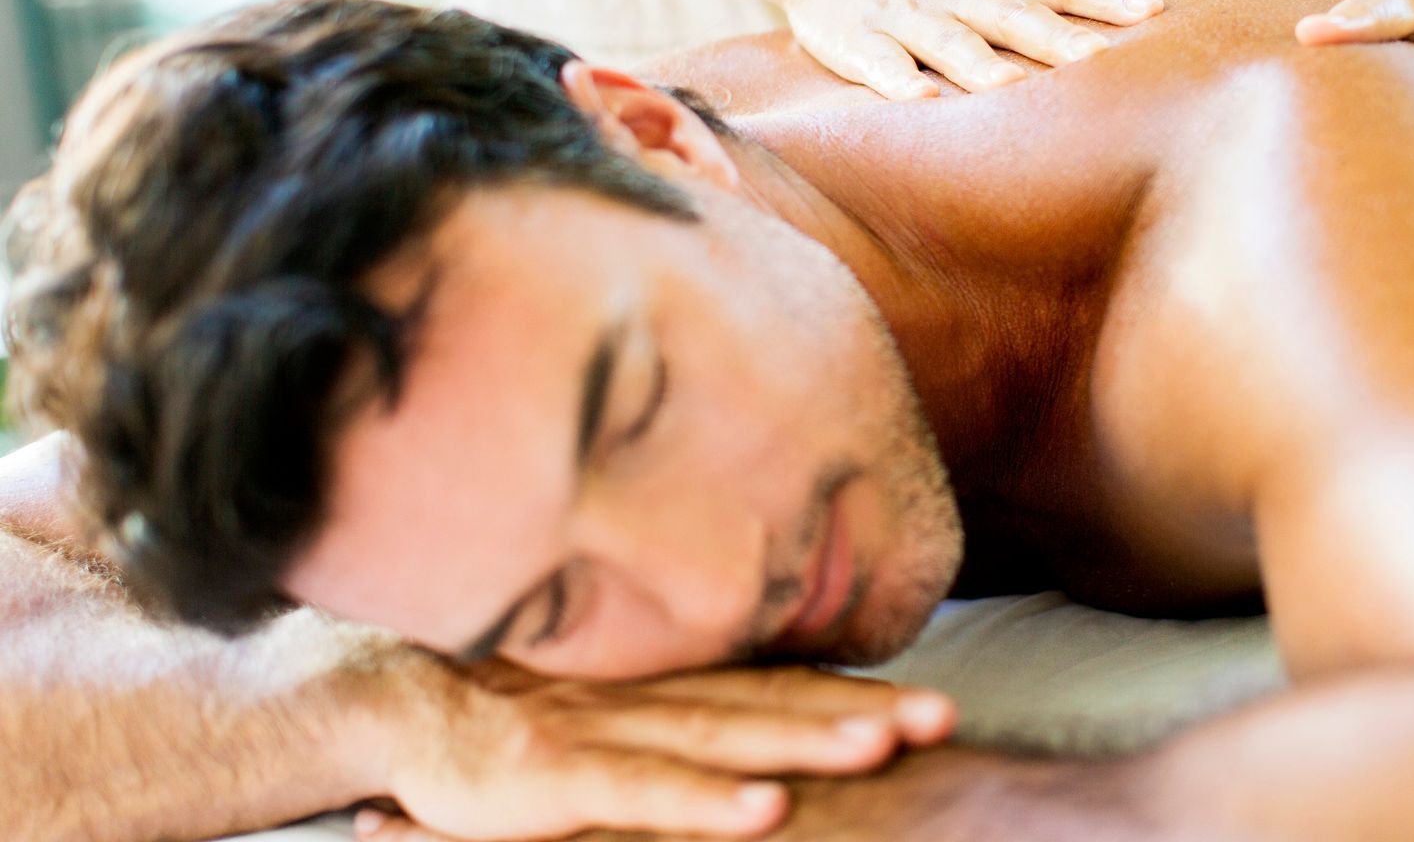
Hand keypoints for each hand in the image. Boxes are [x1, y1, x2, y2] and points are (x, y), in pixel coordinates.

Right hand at [354, 654, 955, 840]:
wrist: (392, 698)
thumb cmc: (507, 711)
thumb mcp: (606, 707)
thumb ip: (682, 709)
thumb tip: (764, 739)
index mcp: (669, 680)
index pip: (776, 683)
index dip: (856, 690)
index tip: (932, 704)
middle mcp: (649, 694)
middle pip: (772, 701)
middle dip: (861, 710)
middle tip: (942, 718)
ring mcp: (603, 729)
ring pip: (722, 736)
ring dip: (805, 742)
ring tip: (882, 747)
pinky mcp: (553, 776)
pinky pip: (641, 792)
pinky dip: (703, 803)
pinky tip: (763, 813)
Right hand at [778, 0, 1164, 98]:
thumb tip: (1104, 31)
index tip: (1153, 11)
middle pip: (1014, 17)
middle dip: (1057, 38)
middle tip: (1101, 59)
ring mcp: (906, 17)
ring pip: (950, 43)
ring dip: (981, 65)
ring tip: (1013, 87)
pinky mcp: (857, 41)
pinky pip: (880, 66)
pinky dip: (898, 84)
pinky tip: (920, 102)